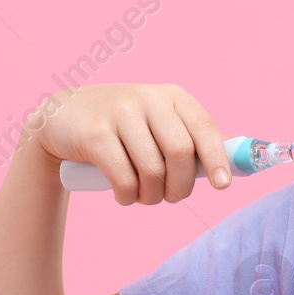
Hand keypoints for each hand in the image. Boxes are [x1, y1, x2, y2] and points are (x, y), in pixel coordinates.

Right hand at [29, 84, 232, 206]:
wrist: (62, 117)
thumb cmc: (120, 128)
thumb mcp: (157, 122)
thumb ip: (189, 138)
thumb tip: (231, 160)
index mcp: (172, 97)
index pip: (204, 129)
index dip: (217, 159)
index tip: (222, 186)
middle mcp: (149, 99)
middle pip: (180, 154)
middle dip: (180, 186)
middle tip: (170, 197)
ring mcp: (120, 113)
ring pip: (152, 171)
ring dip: (152, 196)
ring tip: (143, 196)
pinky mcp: (95, 133)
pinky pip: (124, 179)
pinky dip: (128, 197)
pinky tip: (124, 196)